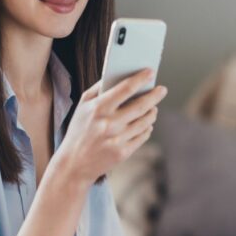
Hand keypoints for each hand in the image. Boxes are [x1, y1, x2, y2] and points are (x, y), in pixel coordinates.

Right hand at [53, 68, 167, 185]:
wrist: (73, 164)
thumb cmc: (79, 130)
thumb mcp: (82, 106)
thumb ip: (99, 89)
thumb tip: (119, 75)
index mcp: (98, 109)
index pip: (125, 89)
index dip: (140, 79)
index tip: (151, 72)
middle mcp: (109, 124)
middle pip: (140, 106)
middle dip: (155, 96)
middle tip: (162, 89)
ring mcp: (117, 139)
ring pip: (144, 122)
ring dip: (152, 112)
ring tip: (154, 107)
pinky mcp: (123, 153)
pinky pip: (142, 136)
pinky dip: (147, 128)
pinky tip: (147, 124)